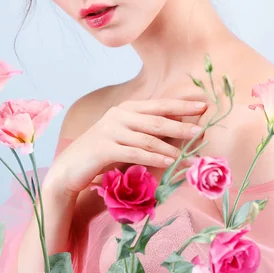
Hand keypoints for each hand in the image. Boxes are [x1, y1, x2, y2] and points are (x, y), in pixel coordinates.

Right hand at [44, 97, 207, 196]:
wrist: (70, 168)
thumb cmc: (103, 154)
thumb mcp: (126, 137)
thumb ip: (148, 131)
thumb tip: (181, 128)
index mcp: (126, 108)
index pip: (159, 105)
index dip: (182, 105)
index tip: (203, 105)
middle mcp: (119, 115)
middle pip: (157, 119)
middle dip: (181, 124)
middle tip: (201, 129)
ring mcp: (110, 130)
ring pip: (148, 138)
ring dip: (172, 147)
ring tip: (190, 154)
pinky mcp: (104, 148)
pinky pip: (135, 152)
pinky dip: (154, 157)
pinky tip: (169, 162)